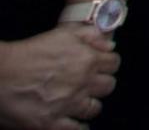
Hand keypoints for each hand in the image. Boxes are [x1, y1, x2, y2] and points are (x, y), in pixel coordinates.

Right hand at [0, 26, 117, 129]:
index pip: (114, 64)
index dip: (106, 65)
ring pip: (95, 109)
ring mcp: (67, 105)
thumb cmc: (28, 53)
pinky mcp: (51, 124)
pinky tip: (74, 121)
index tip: (99, 67)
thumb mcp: (61, 34)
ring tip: (78, 102)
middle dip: (99, 84)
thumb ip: (90, 36)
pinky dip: (78, 126)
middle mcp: (82, 82)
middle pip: (108, 86)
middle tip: (88, 85)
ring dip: (88, 105)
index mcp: (87, 59)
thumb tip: (110, 45)